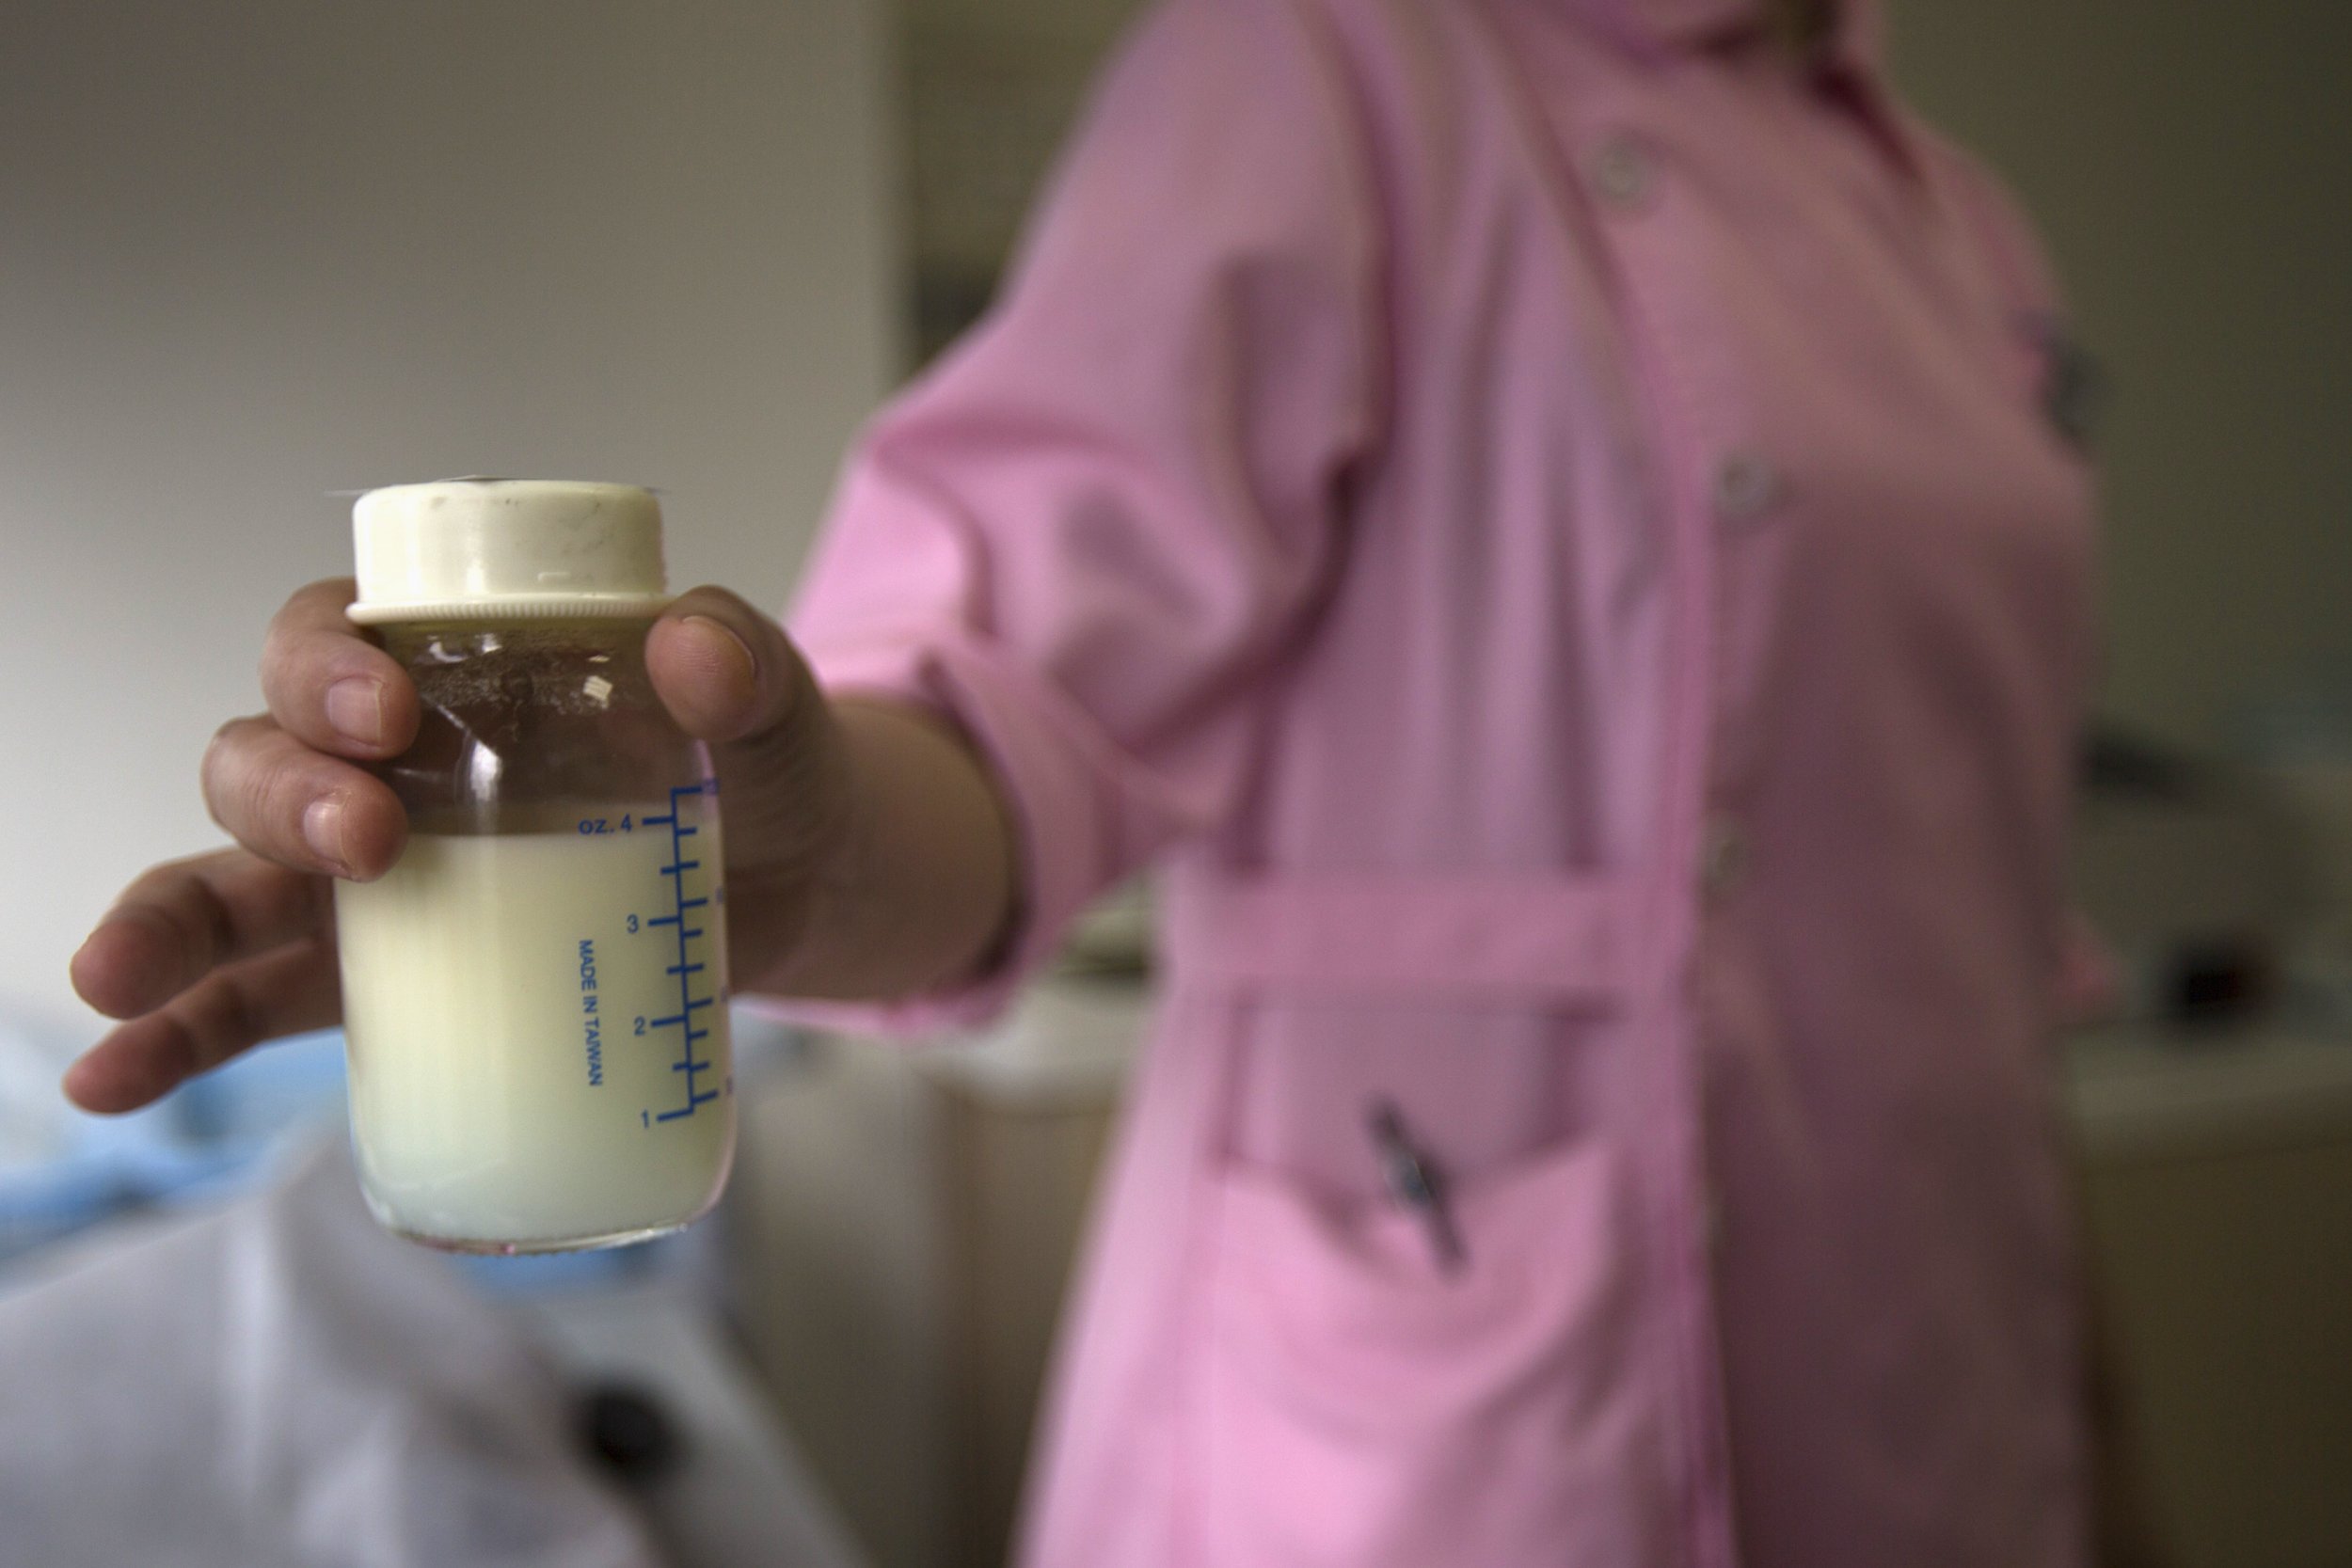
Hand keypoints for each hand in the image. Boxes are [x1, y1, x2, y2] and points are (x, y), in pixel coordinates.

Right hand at [65, 576, 953, 1114]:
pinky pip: (255, 1007)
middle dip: (285, 793)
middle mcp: (385, 767)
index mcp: (455, 672)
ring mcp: (375, 885)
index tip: (390, 709)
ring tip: (118, 981)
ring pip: (232, 882)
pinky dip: (181, 1040)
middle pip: (267, 756)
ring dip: (170, 924)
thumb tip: (693, 650)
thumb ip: (750, 673)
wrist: (807, 886)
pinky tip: (115, 1080)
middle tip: (370, 841)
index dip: (327, 663)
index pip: (336, 637)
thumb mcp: (776, 716)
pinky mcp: (392, 984)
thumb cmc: (770, 774)